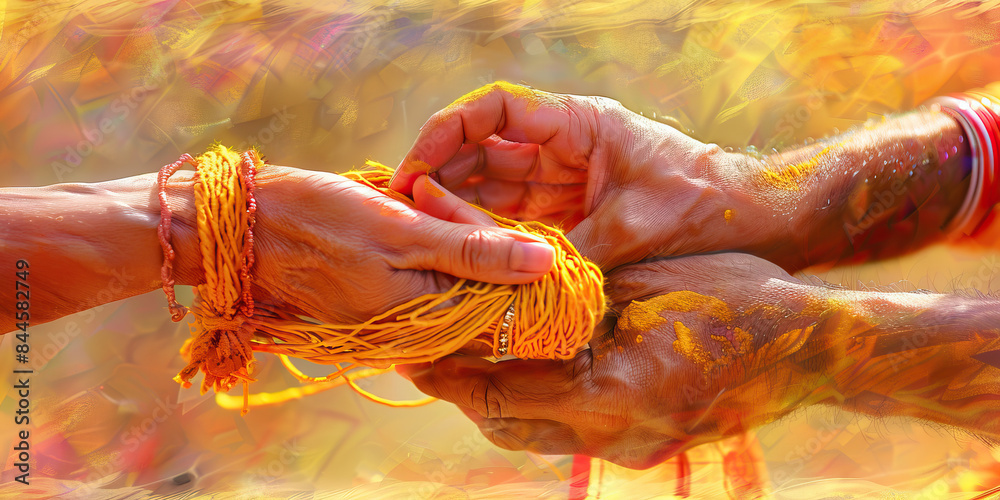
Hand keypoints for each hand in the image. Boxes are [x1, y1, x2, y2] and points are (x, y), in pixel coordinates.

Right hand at [242, 166, 554, 324]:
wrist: (246, 228)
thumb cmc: (319, 222)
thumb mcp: (402, 229)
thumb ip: (475, 250)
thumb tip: (546, 262)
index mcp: (430, 321)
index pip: (507, 302)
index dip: (513, 253)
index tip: (487, 212)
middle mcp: (420, 333)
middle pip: (485, 290)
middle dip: (474, 237)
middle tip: (425, 200)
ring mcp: (401, 321)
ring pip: (458, 278)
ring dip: (448, 234)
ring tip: (410, 204)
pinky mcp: (386, 303)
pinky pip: (429, 276)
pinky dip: (427, 242)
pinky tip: (407, 215)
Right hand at [389, 82, 760, 268]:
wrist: (746, 218)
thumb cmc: (700, 203)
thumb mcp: (634, 227)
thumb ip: (573, 252)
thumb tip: (515, 284)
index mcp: (576, 124)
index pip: (494, 110)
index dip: (446, 132)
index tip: (415, 168)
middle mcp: (561, 145)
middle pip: (482, 147)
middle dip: (439, 173)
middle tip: (404, 212)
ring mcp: (562, 177)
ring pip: (492, 182)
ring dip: (456, 203)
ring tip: (420, 235)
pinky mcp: (567, 210)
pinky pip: (514, 215)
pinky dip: (486, 230)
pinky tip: (459, 252)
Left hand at [398, 253, 821, 468]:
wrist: (810, 347)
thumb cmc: (734, 299)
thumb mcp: (644, 287)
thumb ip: (574, 303)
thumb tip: (506, 301)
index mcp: (610, 392)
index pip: (503, 387)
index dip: (451, 368)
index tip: (410, 346)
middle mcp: (613, 435)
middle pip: (507, 423)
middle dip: (460, 391)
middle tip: (419, 356)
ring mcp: (631, 448)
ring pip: (533, 434)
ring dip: (491, 401)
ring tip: (455, 364)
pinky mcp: (641, 445)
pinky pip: (567, 433)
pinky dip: (532, 405)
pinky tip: (517, 375)